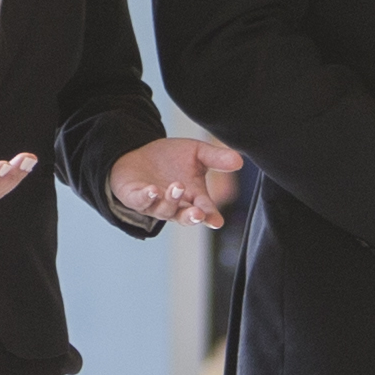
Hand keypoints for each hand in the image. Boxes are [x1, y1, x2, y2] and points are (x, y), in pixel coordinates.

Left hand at [108, 132, 244, 227]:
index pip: (204, 210)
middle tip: (198, 214)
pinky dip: (147, 197)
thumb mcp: (197, 153)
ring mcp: (154, 204)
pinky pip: (140, 201)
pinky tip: (153, 190)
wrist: (139, 152)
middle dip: (191, 217)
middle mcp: (174, 205)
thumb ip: (216, 158)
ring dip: (171, 201)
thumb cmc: (171, 159)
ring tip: (177, 187)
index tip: (216, 221)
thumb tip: (239, 161)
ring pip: (163, 210)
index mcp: (192, 198)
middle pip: (184, 216)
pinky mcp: (135, 197)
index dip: (210, 217)